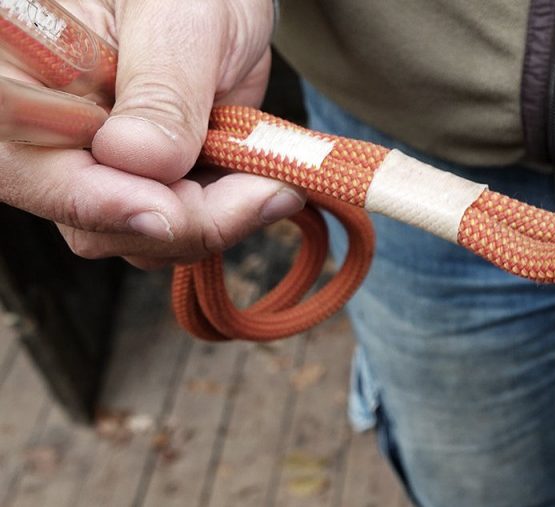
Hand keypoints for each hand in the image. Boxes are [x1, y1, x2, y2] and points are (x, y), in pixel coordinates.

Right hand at [0, 0, 302, 269]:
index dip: (92, 201)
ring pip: (131, 236)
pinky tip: (262, 185)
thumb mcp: (176, 19)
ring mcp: (92, 165)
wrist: (222, 0)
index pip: (23, 163)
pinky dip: (221, 220)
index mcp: (18, 79)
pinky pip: (169, 230)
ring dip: (209, 224)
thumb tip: (139, 159)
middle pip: (84, 217)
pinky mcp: (140, 186)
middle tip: (263, 192)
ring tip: (270, 180)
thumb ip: (160, 87)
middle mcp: (43, 132)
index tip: (166, 212)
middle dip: (179, 219)